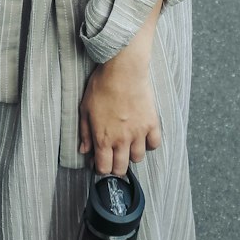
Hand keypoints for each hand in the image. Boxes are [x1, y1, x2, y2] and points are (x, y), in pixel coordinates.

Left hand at [79, 51, 161, 175]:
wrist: (123, 70)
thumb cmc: (101, 86)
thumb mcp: (85, 109)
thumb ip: (85, 132)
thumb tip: (84, 150)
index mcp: (103, 138)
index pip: (104, 168)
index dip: (101, 168)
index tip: (100, 162)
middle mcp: (122, 140)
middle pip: (121, 168)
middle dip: (116, 167)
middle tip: (113, 158)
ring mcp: (138, 133)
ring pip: (138, 158)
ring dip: (131, 155)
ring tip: (127, 146)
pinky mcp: (151, 124)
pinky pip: (154, 144)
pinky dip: (149, 144)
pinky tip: (142, 137)